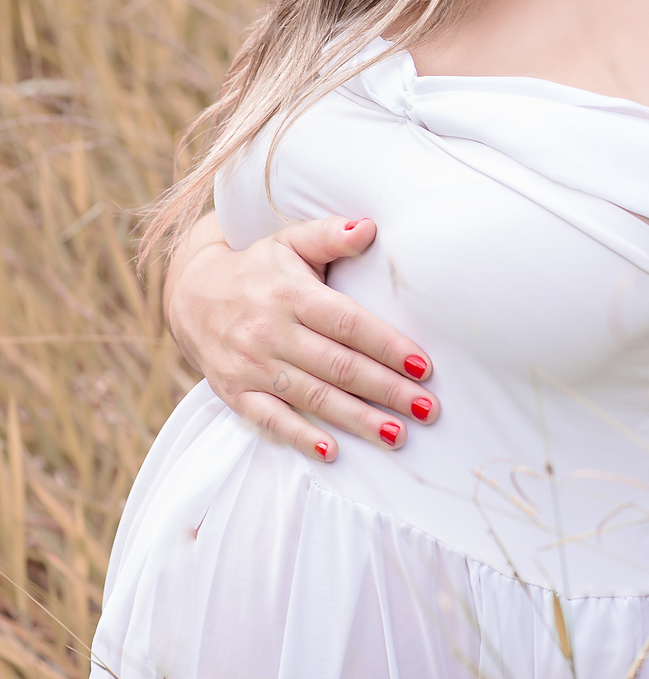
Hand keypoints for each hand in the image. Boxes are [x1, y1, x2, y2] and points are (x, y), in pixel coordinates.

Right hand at [164, 214, 438, 460]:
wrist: (190, 295)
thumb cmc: (258, 268)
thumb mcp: (290, 242)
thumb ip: (329, 235)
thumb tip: (368, 226)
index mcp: (291, 294)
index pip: (347, 323)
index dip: (387, 345)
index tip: (423, 365)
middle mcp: (271, 331)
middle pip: (338, 366)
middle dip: (386, 390)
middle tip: (427, 409)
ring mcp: (251, 365)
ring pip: (313, 397)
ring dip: (357, 419)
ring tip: (398, 435)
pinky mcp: (235, 393)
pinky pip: (270, 420)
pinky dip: (300, 437)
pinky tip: (333, 452)